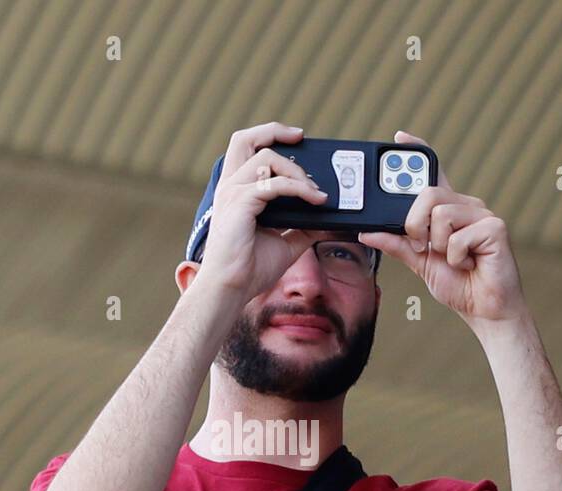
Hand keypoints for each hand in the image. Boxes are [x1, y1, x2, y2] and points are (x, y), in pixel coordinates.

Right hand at [196, 121, 329, 299]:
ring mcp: (233, 193)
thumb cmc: (250, 268)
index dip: (271, 137)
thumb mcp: (287, 242)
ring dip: (298, 170)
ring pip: (267, 158)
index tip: (298, 141)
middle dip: (274, 131)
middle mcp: (231, 187)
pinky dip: (300, 189)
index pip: (248, 149)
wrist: (232, 288)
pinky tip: (317, 200)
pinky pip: (276, 185)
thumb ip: (305, 227)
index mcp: (236, 191)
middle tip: (301, 138)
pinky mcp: (241, 204)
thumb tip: (329, 219)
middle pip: (244, 139)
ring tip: (317, 191)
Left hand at [358, 131, 527, 327]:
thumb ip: (396, 245)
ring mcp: (483, 214)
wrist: (485, 309)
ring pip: (440, 214)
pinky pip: (458, 236)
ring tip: (453, 259)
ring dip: (438, 246)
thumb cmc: (459, 284)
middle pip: (427, 194)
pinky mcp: (495, 227)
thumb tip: (367, 232)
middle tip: (423, 247)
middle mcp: (466, 205)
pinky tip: (470, 263)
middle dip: (415, 225)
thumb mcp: (419, 263)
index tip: (399, 138)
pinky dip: (457, 258)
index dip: (417, 152)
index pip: (432, 173)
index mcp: (448, 210)